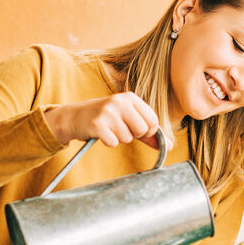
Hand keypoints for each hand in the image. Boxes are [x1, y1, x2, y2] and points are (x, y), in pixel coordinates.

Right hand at [45, 93, 170, 150]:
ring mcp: (108, 112)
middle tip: (120, 129)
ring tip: (109, 129)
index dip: (148, 131)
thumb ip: (149, 133)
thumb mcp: (127, 119)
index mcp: (130, 97)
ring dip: (119, 139)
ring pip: (127, 138)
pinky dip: (108, 142)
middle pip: (143, 130)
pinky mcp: (97, 124)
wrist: (75, 117)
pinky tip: (101, 133)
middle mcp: (120, 101)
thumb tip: (169, 147)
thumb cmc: (106, 119)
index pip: (153, 120)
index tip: (137, 130)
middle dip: (133, 135)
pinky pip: (113, 142)